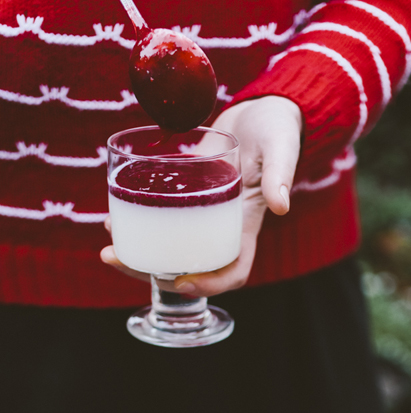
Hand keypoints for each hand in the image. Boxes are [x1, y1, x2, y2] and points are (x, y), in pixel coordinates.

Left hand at [101, 96, 302, 295]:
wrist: (261, 110)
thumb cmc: (277, 129)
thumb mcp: (281, 148)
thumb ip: (281, 173)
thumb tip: (281, 206)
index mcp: (246, 226)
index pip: (232, 271)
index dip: (209, 284)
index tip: (180, 282)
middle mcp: (220, 227)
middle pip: (189, 268)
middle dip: (154, 274)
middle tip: (116, 260)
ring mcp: (200, 214)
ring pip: (169, 249)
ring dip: (138, 256)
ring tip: (108, 249)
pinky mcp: (183, 196)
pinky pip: (159, 220)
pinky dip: (137, 225)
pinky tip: (112, 217)